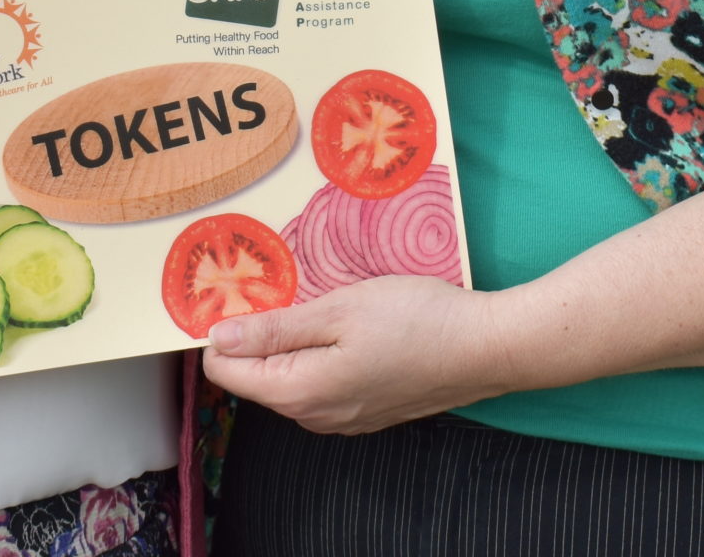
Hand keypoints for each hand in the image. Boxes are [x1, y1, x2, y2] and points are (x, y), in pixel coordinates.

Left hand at [202, 276, 508, 436]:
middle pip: (256, 375)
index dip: (225, 328)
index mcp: (299, 391)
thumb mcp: (339, 309)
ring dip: (292, 340)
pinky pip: (320, 383)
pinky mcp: (364, 411)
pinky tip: (347, 325)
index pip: (225, 370)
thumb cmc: (416, 320)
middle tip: (288, 285)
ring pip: (289, 378)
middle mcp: (313, 416)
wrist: (484, 348)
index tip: (244, 291)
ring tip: (320, 299)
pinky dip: (320, 354)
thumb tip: (218, 338)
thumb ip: (275, 328)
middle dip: (259, 332)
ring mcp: (341, 418)